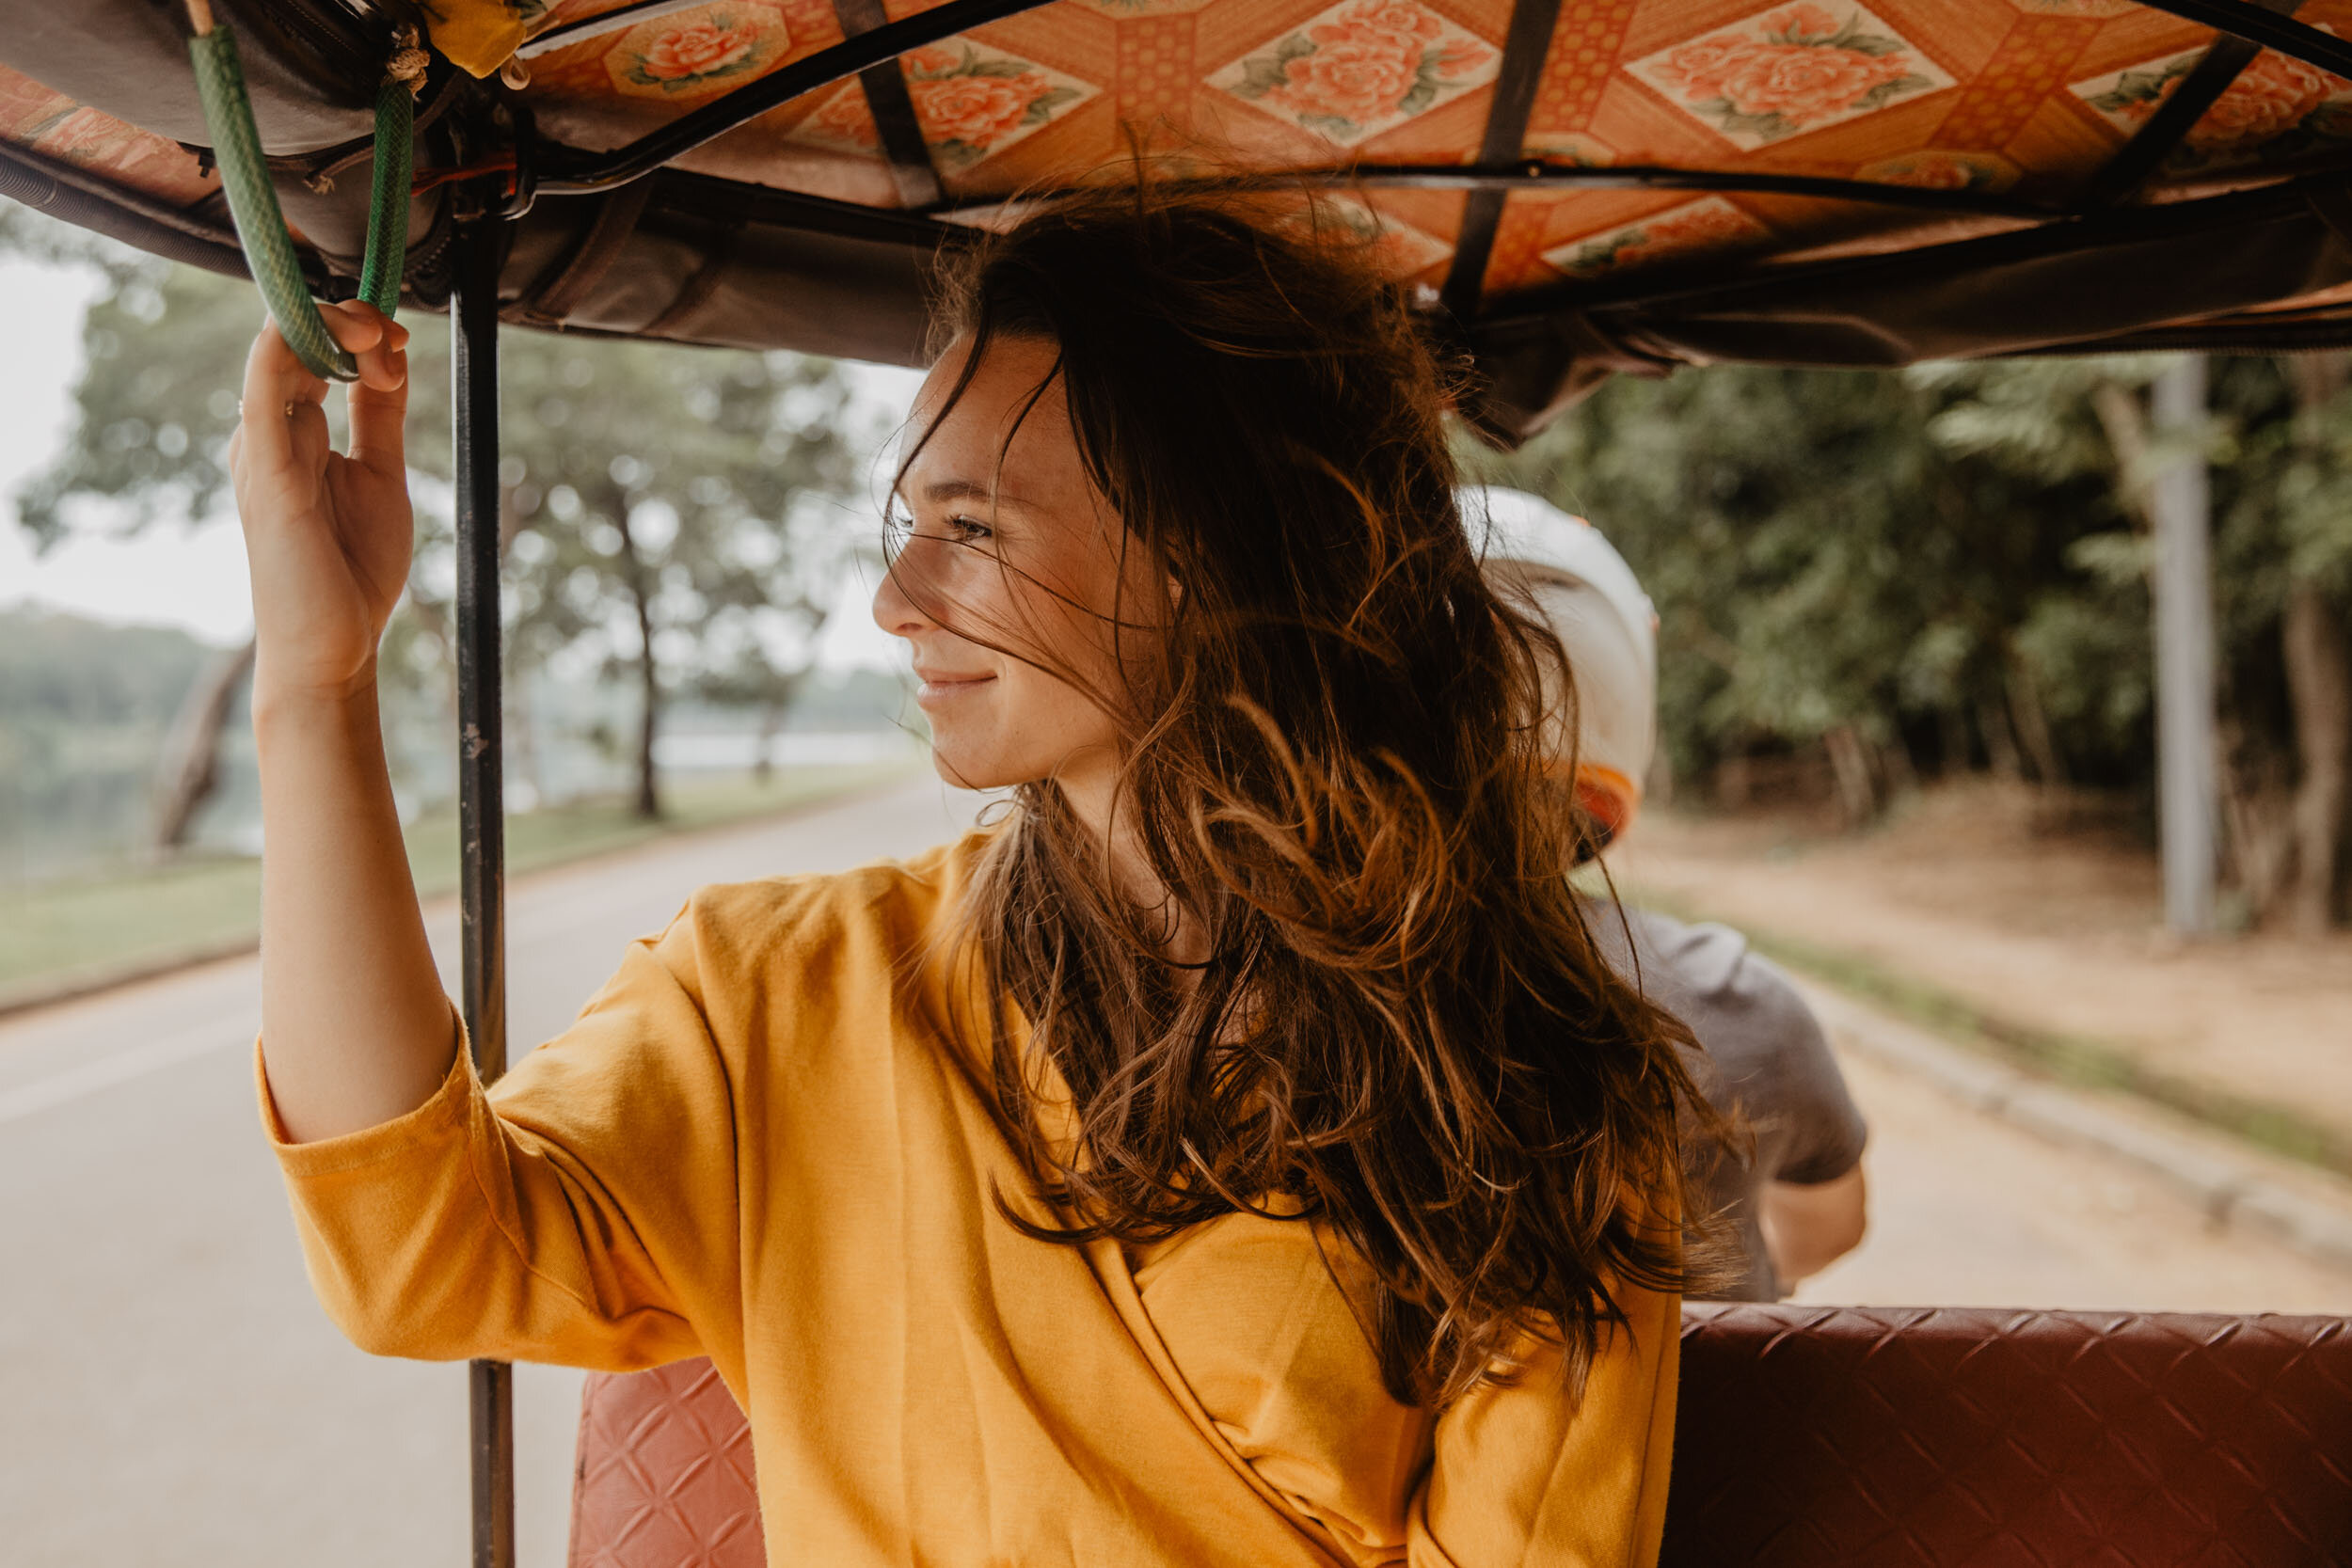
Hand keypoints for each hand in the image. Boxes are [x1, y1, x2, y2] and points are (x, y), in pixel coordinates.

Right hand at [228, 301, 411, 705]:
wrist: (333, 647)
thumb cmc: (352, 571)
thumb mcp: (381, 476)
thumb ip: (378, 418)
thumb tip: (390, 360)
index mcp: (294, 434)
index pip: (314, 351)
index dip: (357, 329)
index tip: (402, 339)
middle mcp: (269, 435)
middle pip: (295, 344)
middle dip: (349, 323)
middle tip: (396, 336)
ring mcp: (262, 453)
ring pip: (278, 359)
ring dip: (332, 333)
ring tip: (381, 344)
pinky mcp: (268, 478)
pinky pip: (261, 403)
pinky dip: (278, 359)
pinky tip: (303, 332)